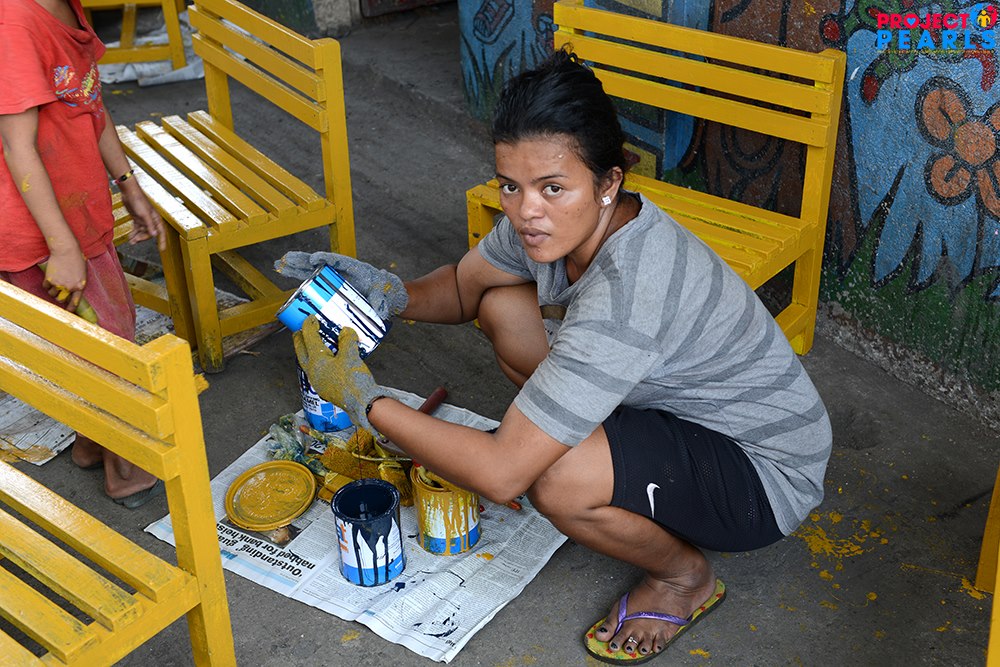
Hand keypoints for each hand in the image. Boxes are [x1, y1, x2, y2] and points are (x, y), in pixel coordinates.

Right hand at [41, 248, 86, 312]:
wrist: (66, 251)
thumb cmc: (76, 260)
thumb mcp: (82, 274)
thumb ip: (77, 284)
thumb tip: (69, 294)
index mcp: (80, 287)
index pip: (75, 302)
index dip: (71, 308)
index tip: (68, 312)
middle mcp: (69, 288)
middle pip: (60, 299)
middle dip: (59, 297)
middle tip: (59, 291)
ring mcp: (59, 284)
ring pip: (52, 293)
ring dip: (52, 290)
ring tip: (55, 281)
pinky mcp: (49, 280)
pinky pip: (45, 286)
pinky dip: (46, 283)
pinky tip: (50, 276)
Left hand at [121, 183, 165, 251]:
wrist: (129, 193)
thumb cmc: (139, 200)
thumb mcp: (144, 214)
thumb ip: (150, 225)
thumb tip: (155, 235)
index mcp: (156, 219)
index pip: (161, 232)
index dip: (162, 241)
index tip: (162, 249)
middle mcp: (151, 220)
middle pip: (149, 233)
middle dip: (142, 238)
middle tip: (136, 241)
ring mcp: (144, 219)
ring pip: (142, 232)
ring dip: (137, 237)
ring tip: (131, 241)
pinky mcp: (137, 218)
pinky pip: (136, 228)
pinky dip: (133, 233)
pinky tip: (130, 237)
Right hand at [276, 251, 407, 319]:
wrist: (383, 294)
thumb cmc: (384, 293)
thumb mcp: (385, 298)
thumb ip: (382, 303)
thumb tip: (381, 311)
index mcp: (356, 270)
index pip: (340, 262)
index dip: (327, 260)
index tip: (314, 259)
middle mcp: (341, 270)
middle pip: (320, 262)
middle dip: (303, 261)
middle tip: (285, 259)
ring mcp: (333, 276)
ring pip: (311, 269)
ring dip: (294, 266)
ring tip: (279, 264)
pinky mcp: (328, 283)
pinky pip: (310, 277)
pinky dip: (297, 275)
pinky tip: (284, 272)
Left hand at [293, 314, 383, 432]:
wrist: (362, 404)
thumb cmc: (354, 381)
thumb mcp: (352, 356)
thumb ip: (347, 341)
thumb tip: (345, 332)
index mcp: (317, 362)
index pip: (309, 339)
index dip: (309, 326)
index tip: (310, 318)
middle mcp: (313, 372)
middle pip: (301, 352)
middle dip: (299, 340)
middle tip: (299, 331)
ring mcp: (318, 382)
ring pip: (307, 363)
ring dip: (307, 352)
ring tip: (311, 344)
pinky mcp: (326, 388)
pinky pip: (316, 371)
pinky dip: (317, 362)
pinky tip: (325, 360)